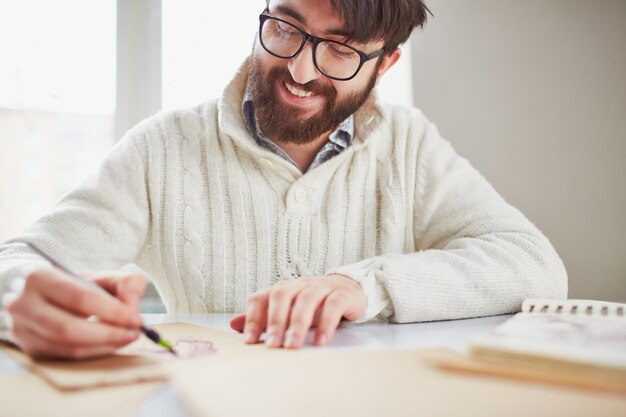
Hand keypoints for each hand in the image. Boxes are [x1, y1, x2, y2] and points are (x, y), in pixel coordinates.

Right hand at [7, 267, 145, 358]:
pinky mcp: (30, 348)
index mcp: (40, 277)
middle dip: (108, 333)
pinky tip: (111, 345)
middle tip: (134, 333)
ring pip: (67, 345)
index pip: (79, 297)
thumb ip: (125, 283)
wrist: (42, 296)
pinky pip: (66, 355)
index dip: (110, 310)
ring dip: (103, 345)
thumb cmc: (76, 285)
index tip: (136, 318)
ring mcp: (23, 328)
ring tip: (127, 338)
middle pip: (68, 327)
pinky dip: (93, 352)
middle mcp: (24, 304)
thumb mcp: (100, 276)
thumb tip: (132, 305)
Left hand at [229, 274, 365, 348]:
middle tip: (273, 344)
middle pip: (282, 295)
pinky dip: (326, 324)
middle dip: (275, 320)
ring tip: (293, 345)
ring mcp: (321, 287)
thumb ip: (262, 317)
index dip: (252, 318)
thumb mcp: (287, 310)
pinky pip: (332, 306)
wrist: (348, 289)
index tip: (249, 341)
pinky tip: (321, 341)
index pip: (261, 297)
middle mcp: (300, 284)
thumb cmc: (313, 303)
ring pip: (306, 300)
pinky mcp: (341, 295)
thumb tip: (233, 324)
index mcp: (282, 289)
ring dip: (298, 323)